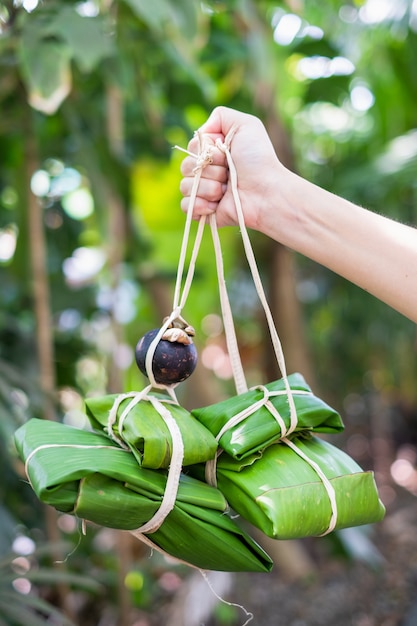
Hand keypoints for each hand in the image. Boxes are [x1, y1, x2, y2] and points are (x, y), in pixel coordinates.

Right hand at [179, 106, 282, 229]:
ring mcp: (205, 192)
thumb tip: (201, 131)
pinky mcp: (205, 212)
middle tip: (229, 173)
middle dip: (209, 170)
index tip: (226, 154)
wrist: (266, 192)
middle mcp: (207, 171)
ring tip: (226, 190)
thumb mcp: (246, 125)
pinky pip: (186, 207)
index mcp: (213, 153)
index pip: (191, 148)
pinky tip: (216, 204)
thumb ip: (221, 116)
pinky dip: (199, 206)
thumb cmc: (259, 159)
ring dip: (207, 187)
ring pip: (185, 187)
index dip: (206, 151)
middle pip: (185, 167)